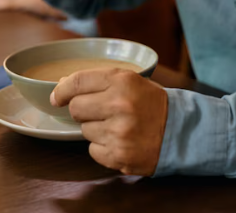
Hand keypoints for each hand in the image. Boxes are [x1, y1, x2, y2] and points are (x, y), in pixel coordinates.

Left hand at [51, 69, 167, 175]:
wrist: (179, 131)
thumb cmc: (152, 103)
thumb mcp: (130, 81)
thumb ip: (98, 80)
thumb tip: (63, 85)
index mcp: (122, 81)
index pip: (77, 82)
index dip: (62, 90)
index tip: (57, 97)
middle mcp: (119, 105)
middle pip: (76, 108)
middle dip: (83, 110)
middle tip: (100, 111)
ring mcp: (118, 132)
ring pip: (84, 130)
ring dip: (95, 129)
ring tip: (117, 125)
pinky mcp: (118, 155)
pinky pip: (92, 150)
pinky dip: (102, 147)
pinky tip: (119, 140)